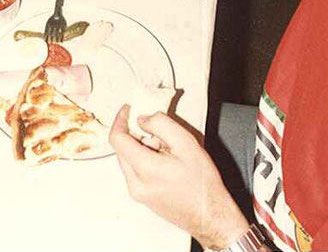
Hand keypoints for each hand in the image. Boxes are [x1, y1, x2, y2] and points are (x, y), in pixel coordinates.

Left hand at [109, 106, 248, 249]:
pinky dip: (142, 158)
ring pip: (127, 159)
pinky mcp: (142, 198)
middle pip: (121, 148)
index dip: (120, 119)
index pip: (117, 138)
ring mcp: (137, 193)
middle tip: (152, 125)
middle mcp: (135, 184)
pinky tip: (164, 160)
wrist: (210, 218)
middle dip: (132, 132)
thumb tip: (142, 119)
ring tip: (164, 146)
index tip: (129, 109)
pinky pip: (134, 171)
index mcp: (144, 169)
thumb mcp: (186, 143)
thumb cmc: (202, 184)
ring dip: (138, 145)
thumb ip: (161, 124)